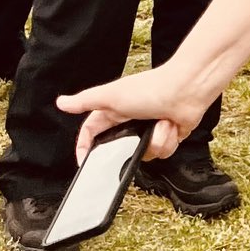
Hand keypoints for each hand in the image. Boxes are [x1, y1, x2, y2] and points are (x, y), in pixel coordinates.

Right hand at [59, 62, 211, 164]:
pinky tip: (171, 126)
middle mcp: (131, 121)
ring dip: (153, 141)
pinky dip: (167, 140)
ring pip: (142, 154)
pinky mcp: (167, 136)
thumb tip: (61, 102)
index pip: (92, 134)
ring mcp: (149, 130)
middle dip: (128, 148)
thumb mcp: (112, 95)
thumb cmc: (151, 88)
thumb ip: (86, 101)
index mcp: (114, 111)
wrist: (188, 88)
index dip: (86, 148)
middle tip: (135, 140)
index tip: (84, 162)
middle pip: (119, 149)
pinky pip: (162, 152)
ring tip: (159, 123)